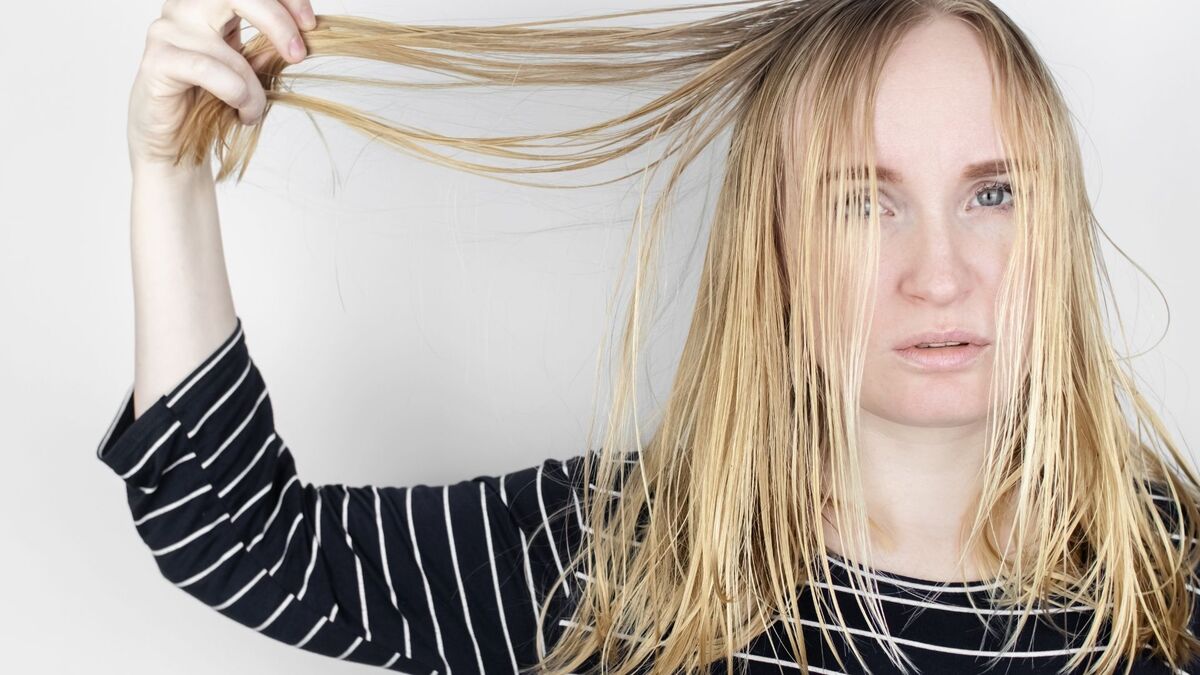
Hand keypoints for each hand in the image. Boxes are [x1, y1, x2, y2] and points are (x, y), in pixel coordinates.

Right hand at [127, 0, 315, 170]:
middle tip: (297, 54)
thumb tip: (303, 32)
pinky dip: (235, 94)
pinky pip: (208, 70)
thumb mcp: (251, 70)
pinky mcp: (157, 61)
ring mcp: (167, 31)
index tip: (310, 24)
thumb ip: (270, 48)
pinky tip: (241, 112)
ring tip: (255, 109)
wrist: (177, 140)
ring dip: (253, 86)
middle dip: (276, 21)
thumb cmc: (213, 100)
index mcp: (210, 3)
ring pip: (227, 47)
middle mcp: (185, 8)